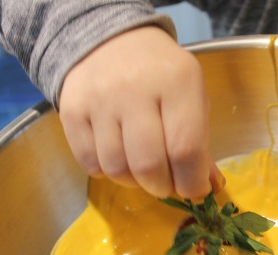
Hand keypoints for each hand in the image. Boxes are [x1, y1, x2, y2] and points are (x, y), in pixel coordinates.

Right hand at [59, 26, 223, 198]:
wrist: (109, 41)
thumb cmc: (161, 75)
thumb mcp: (191, 96)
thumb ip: (200, 142)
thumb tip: (207, 188)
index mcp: (177, 82)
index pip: (185, 149)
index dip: (192, 182)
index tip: (194, 190)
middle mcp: (135, 88)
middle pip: (148, 166)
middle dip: (162, 187)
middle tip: (167, 183)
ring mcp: (99, 99)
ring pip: (116, 169)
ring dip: (134, 182)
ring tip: (142, 169)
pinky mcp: (71, 110)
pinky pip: (90, 162)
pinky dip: (106, 171)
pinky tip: (118, 155)